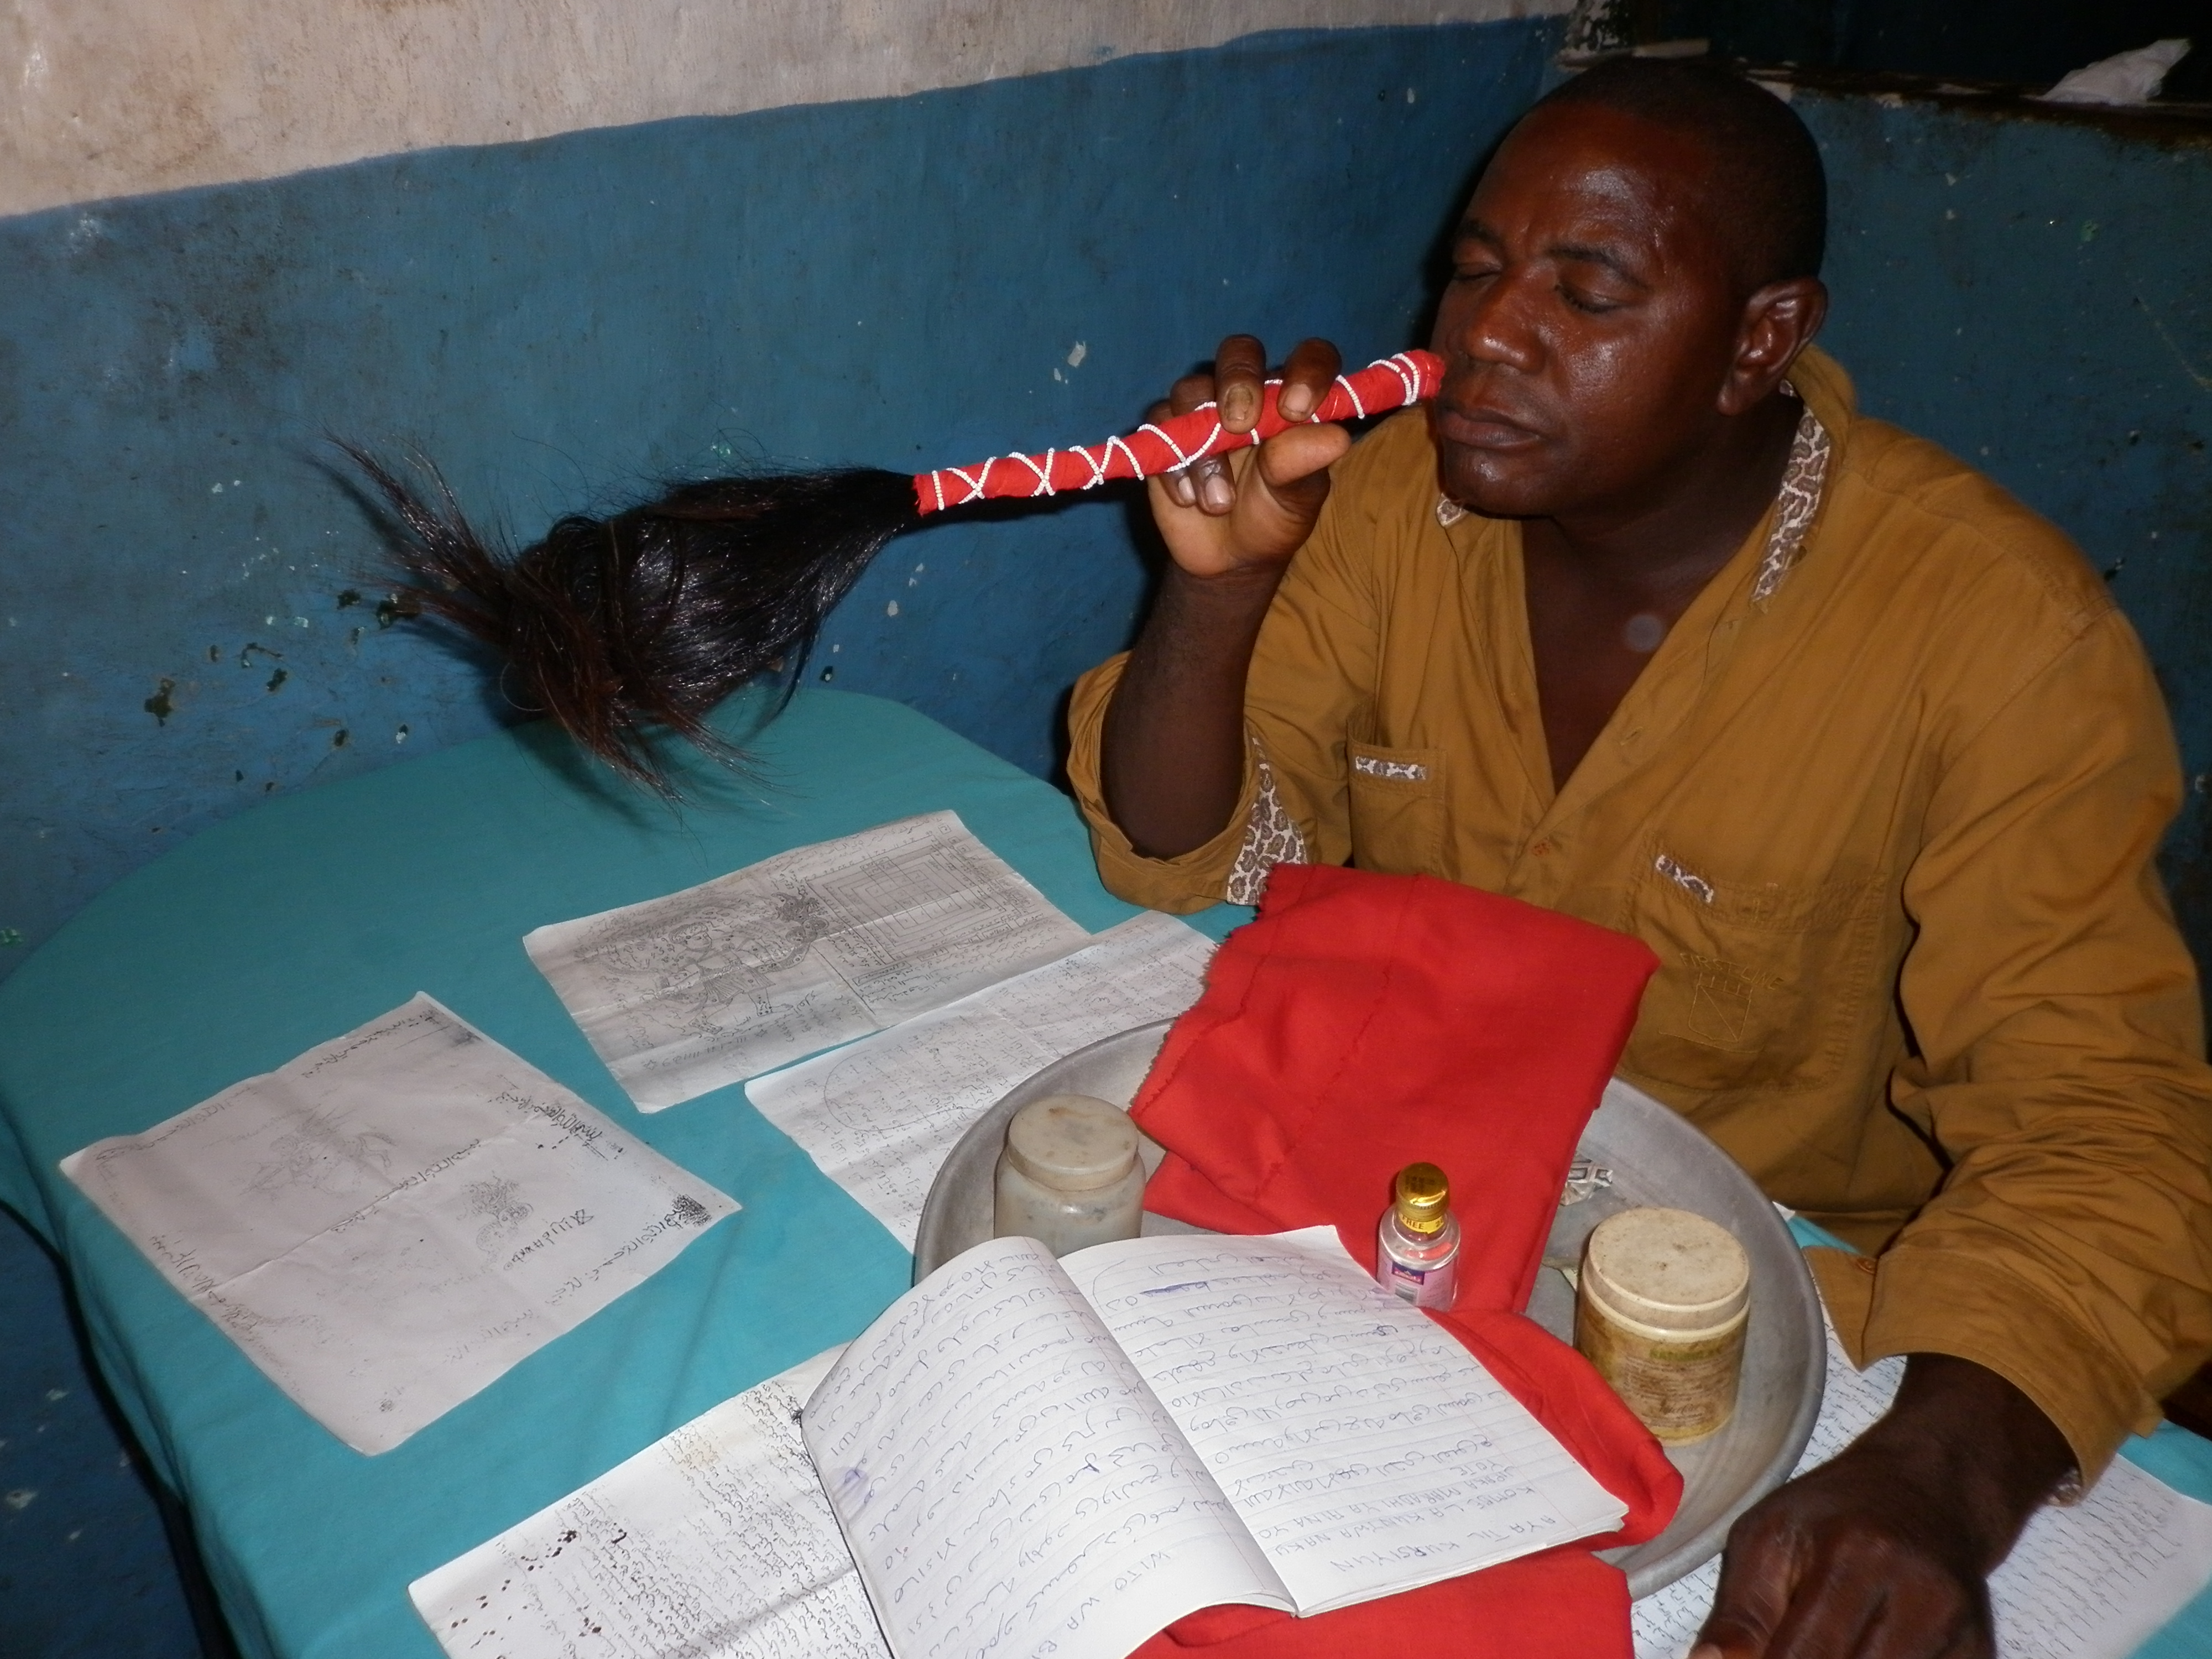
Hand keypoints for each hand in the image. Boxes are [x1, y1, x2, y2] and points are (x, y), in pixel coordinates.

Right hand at [1149, 335, 1348, 579]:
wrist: (1229, 556)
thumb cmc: (1273, 517)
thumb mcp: (1297, 500)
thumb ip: (1306, 466)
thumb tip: (1334, 438)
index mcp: (1293, 397)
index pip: (1309, 358)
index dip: (1306, 371)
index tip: (1298, 409)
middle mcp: (1250, 391)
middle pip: (1239, 351)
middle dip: (1238, 381)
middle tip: (1239, 425)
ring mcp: (1203, 407)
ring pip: (1191, 392)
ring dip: (1204, 449)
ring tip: (1219, 503)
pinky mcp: (1166, 430)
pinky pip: (1159, 426)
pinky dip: (1174, 466)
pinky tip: (1188, 500)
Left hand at [1696, 1354, 2073, 1658]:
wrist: (1933, 1488)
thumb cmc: (1836, 1511)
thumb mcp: (1770, 1534)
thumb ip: (1739, 1609)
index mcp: (1853, 1557)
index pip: (1801, 1658)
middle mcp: (1918, 1595)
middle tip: (1786, 1646)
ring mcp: (1959, 1628)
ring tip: (1820, 1640)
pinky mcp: (1980, 1649)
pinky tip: (1864, 1645)